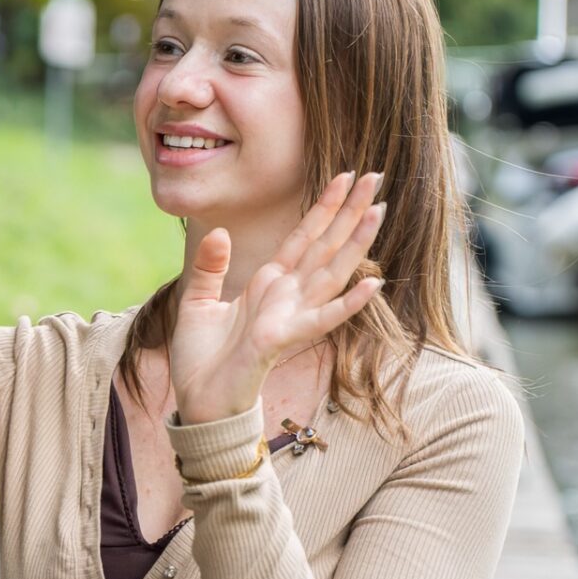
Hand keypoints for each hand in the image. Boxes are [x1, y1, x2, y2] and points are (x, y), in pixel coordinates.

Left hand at [169, 170, 386, 423]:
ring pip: (331, 273)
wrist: (198, 403)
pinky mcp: (282, 339)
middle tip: (376, 176)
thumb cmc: (202, 360)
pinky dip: (348, 303)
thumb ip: (211, 266)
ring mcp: (288, 316)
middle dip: (350, 211)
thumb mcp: (198, 301)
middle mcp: (286, 296)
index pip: (303, 237)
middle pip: (325, 246)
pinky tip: (374, 282)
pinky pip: (321, 318)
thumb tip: (219, 232)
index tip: (345, 175)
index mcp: (268, 284)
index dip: (324, 207)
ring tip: (379, 211)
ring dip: (356, 243)